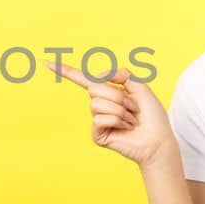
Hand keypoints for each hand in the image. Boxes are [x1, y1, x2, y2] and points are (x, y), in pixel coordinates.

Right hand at [43, 60, 172, 166]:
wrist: (157, 140)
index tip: (47, 63)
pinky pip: (100, 119)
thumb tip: (98, 76)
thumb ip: (121, 73)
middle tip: (132, 108)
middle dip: (118, 96)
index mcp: (107, 92)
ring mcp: (97, 120)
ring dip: (120, 110)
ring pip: (98, 104)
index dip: (65, 71)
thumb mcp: (140, 87)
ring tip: (130, 120)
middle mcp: (99, 105)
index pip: (83, 79)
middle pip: (95, 88)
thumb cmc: (152, 115)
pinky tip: (125, 128)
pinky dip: (117, 121)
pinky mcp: (97, 134)